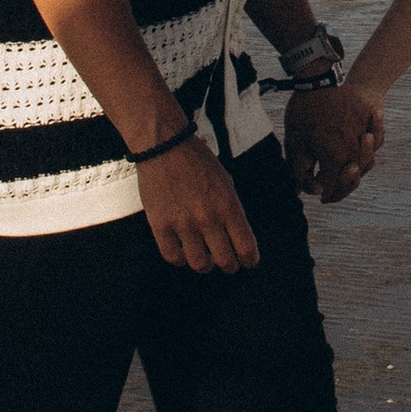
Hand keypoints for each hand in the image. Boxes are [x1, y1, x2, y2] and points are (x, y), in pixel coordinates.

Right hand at [135, 138, 259, 273]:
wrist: (164, 146)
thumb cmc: (195, 160)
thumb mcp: (226, 181)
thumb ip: (232, 209)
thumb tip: (237, 235)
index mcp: (227, 204)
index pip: (246, 246)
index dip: (250, 260)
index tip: (249, 261)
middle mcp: (207, 217)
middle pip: (225, 261)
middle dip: (230, 266)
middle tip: (228, 263)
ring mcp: (183, 223)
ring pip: (199, 264)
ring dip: (206, 265)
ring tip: (205, 259)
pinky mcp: (160, 225)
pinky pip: (173, 257)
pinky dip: (180, 260)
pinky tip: (183, 252)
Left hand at [286, 82, 384, 206]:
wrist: (319, 76)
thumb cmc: (304, 110)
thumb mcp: (295, 141)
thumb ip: (297, 169)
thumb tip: (300, 191)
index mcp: (334, 157)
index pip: (330, 187)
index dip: (319, 191)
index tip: (314, 191)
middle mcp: (353, 150)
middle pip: (351, 179)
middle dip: (339, 189)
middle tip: (330, 192)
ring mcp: (363, 135)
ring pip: (366, 162)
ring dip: (356, 171)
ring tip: (345, 173)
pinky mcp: (368, 122)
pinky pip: (374, 142)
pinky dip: (368, 150)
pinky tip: (360, 151)